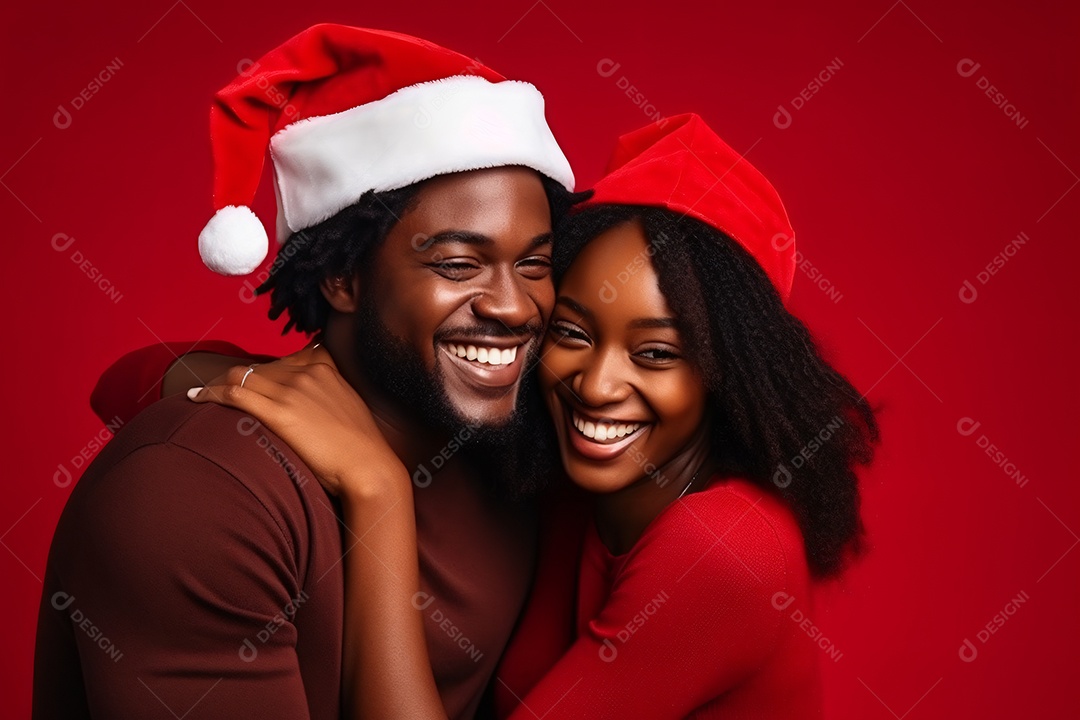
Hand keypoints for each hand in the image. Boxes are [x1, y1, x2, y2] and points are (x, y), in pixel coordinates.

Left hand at [186, 341, 406, 497]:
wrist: (369, 467)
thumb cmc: (361, 448)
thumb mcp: (348, 408)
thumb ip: (328, 395)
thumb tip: (310, 405)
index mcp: (324, 368)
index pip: (281, 361)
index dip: (261, 373)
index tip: (250, 384)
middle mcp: (307, 372)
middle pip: (258, 368)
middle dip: (236, 379)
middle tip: (218, 394)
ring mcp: (292, 390)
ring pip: (240, 376)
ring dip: (216, 383)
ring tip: (202, 395)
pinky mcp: (280, 412)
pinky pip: (234, 393)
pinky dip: (210, 393)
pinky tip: (195, 399)